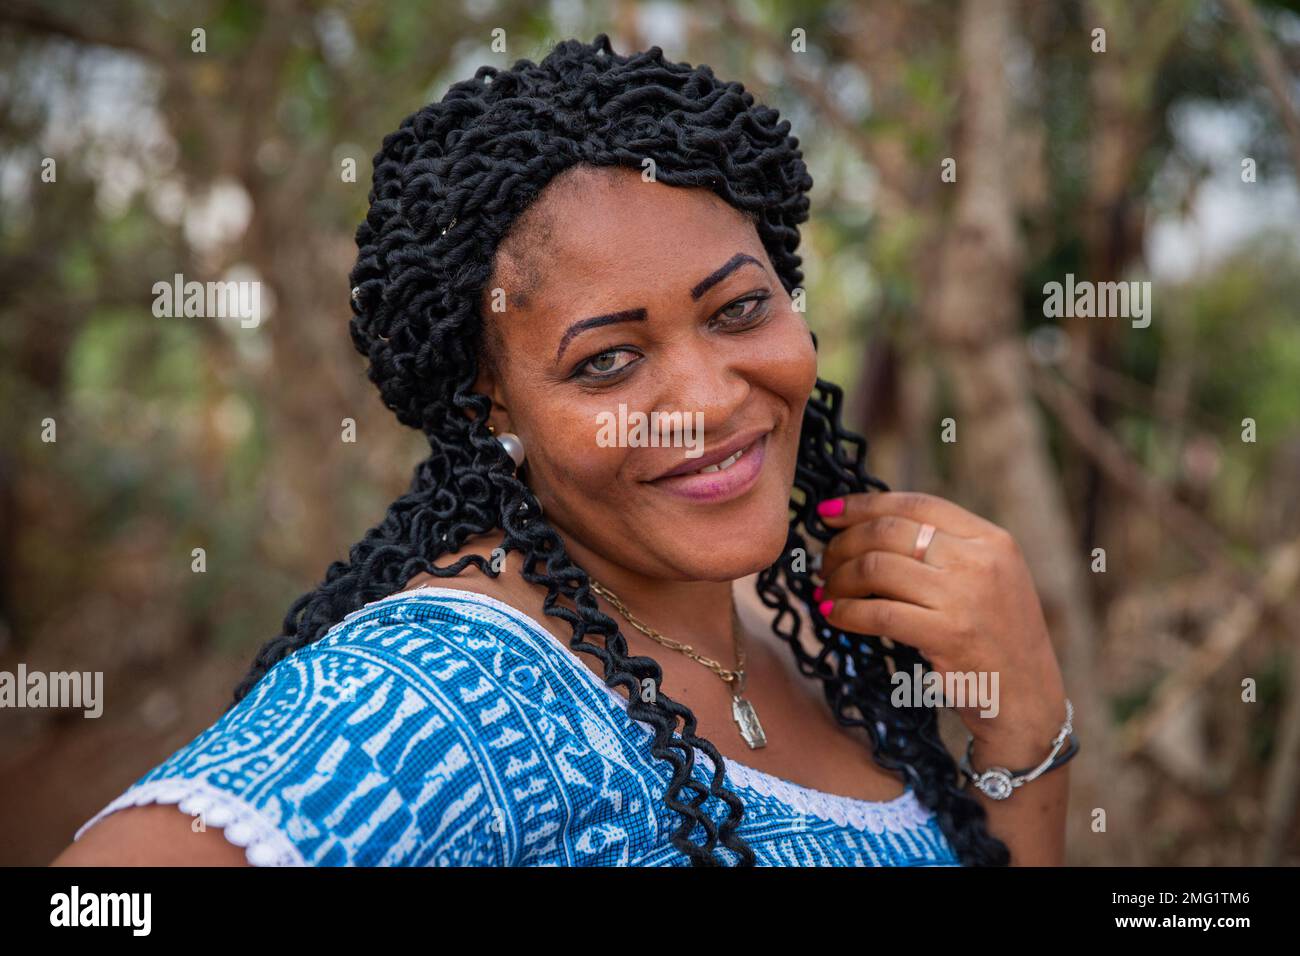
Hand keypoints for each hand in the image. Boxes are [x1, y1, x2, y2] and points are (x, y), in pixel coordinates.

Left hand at [814, 491, 1066, 761]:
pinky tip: (832, 615)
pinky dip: (845, 612)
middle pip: (888, 531)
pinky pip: (877, 613)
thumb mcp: (987, 580)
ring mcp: (965, 597)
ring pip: (876, 567)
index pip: (915, 504)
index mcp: (991, 539)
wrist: (1029, 702)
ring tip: (826, 592)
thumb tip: (870, 527)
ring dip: (839, 579)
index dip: (863, 504)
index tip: (828, 512)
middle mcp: (980, 560)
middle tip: (823, 563)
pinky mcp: (948, 635)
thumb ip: (944, 550)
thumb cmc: (996, 641)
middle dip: (842, 544)